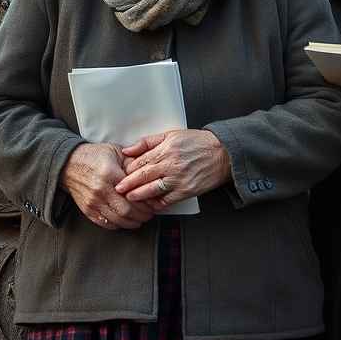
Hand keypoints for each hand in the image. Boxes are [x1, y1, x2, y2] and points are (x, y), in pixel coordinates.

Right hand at [58, 142, 156, 229]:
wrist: (69, 165)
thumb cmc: (94, 156)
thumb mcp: (115, 151)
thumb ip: (132, 161)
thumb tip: (147, 170)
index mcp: (110, 174)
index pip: (133, 193)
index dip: (145, 201)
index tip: (153, 202)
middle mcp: (101, 190)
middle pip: (126, 210)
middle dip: (142, 215)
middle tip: (150, 213)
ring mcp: (93, 203)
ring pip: (117, 220)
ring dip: (132, 222)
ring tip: (141, 219)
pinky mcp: (88, 210)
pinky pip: (106, 224)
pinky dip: (119, 225)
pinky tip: (126, 221)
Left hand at [117, 129, 232, 208]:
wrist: (222, 153)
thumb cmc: (197, 142)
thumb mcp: (172, 135)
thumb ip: (149, 142)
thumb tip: (129, 149)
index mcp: (167, 148)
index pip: (142, 161)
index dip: (129, 169)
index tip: (120, 174)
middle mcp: (172, 164)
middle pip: (144, 176)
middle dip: (129, 184)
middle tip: (118, 189)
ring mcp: (180, 178)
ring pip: (153, 189)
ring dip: (140, 195)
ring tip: (130, 198)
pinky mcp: (187, 190)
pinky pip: (168, 199)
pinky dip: (158, 203)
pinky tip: (151, 204)